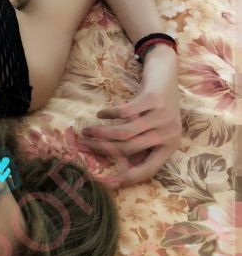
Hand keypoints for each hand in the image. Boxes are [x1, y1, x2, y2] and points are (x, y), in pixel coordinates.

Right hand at [82, 54, 181, 188]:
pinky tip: (100, 113)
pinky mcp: (153, 99)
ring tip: (86, 131)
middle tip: (85, 146)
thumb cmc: (158, 103)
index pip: (149, 170)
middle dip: (103, 150)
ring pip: (125, 133)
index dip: (128, 178)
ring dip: (101, 133)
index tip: (107, 182)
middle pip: (130, 149)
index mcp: (170, 145)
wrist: (167, 73)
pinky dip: (109, 114)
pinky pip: (125, 112)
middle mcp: (169, 133)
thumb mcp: (154, 127)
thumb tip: (114, 163)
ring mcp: (162, 116)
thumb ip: (141, 144)